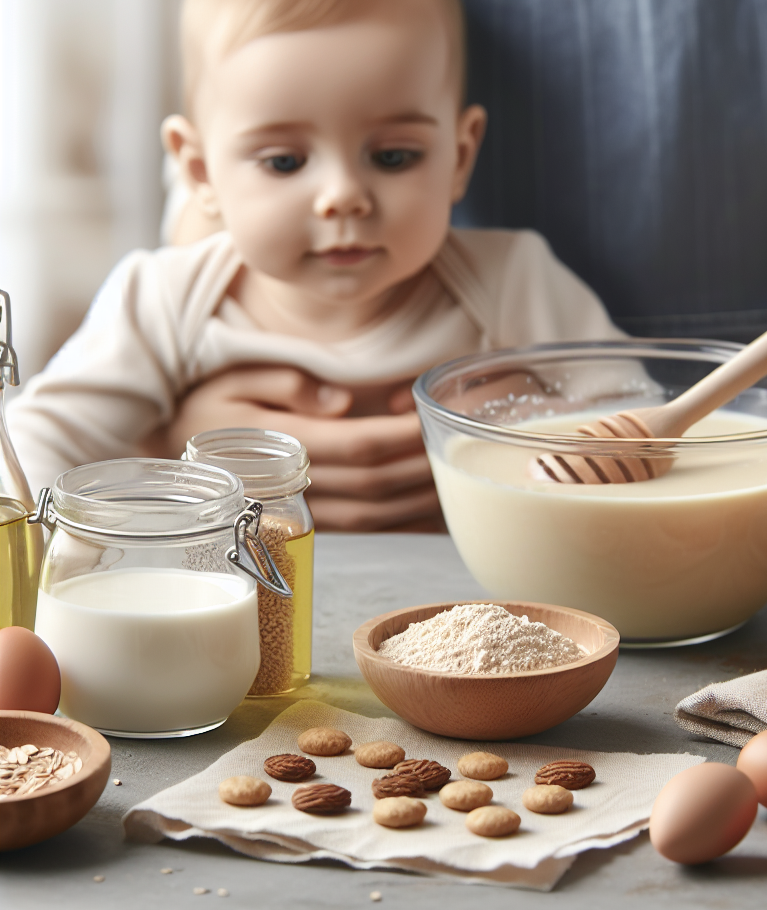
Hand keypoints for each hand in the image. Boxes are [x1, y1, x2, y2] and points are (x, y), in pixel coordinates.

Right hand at [147, 365, 442, 531]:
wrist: (168, 461)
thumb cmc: (203, 409)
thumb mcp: (234, 379)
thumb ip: (287, 385)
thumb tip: (340, 401)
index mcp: (279, 445)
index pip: (358, 446)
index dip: (400, 433)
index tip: (428, 412)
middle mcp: (294, 487)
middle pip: (377, 482)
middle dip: (421, 461)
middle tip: (455, 436)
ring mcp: (304, 515)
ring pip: (378, 514)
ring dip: (421, 494)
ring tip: (454, 467)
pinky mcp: (311, 526)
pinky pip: (368, 530)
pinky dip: (406, 521)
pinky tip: (434, 506)